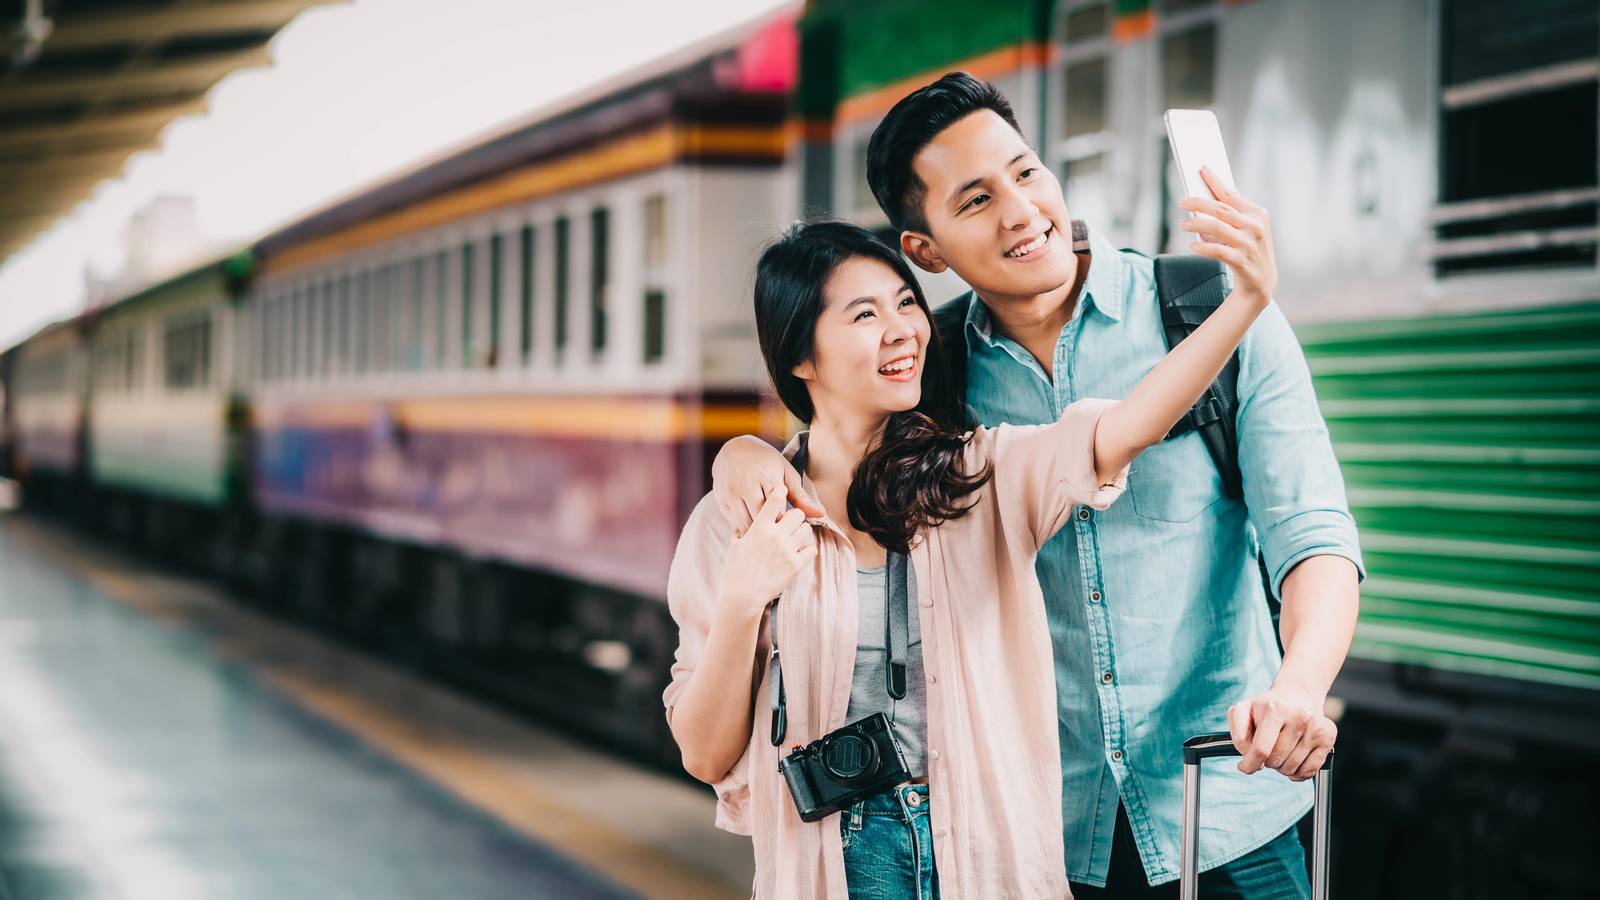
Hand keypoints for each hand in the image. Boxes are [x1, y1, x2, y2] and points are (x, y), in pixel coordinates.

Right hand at [712, 435, 823, 536]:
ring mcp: (732, 493)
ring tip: (769, 537)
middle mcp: (747, 484)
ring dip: (758, 534)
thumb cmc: (765, 462)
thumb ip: (800, 496)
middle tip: (781, 535)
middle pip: (763, 518)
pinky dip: (745, 531)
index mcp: (766, 476)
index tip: (791, 525)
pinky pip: (734, 524)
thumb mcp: (785, 473)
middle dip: (773, 529)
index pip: (780, 509)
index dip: (787, 521)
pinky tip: (754, 534)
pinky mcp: (722, 500)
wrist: (733, 450)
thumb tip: (821, 514)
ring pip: (747, 524)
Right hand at [717, 487, 816, 619]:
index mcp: (759, 528)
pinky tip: (799, 553)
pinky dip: (807, 550)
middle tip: (790, 525)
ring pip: (806, 529)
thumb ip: (742, 533)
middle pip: (797, 513)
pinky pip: (812, 549)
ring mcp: (787, 550)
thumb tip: (741, 526)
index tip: (782, 490)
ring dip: (802, 532)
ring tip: (794, 539)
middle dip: (794, 518)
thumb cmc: (734, 570)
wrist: (742, 595)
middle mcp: (775, 535)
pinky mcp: (795, 565)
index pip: (774, 500)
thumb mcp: (735, 546)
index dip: (780, 491)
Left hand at [1179, 167, 1276, 307]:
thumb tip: (1202, 199)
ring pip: (1216, 227)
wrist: (1261, 283)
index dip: (1214, 181)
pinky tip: (1191, 245)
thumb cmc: (1247, 250)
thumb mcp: (1245, 229)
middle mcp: (1255, 226)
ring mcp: (1249, 244)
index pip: (1231, 194)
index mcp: (1257, 213)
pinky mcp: (1242, 261)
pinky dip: (1201, 247)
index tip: (1202, 170)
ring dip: (1196, 223)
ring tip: (1182, 224)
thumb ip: (1229, 215)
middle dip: (1198, 202)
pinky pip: (1216, 250)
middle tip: (1182, 201)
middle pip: (1221, 209)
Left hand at [1226, 683, 1335, 781]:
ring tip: (1280, 752)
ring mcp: (1315, 727)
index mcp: (1274, 709)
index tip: (1245, 767)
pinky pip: (1310, 771)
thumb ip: (1238, 734)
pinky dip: (1298, 773)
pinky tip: (1293, 762)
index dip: (1250, 764)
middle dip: (1266, 762)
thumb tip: (1248, 756)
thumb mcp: (1244, 711)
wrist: (1297, 694)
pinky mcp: (1328, 736)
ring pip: (1291, 768)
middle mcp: (1298, 717)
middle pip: (1276, 760)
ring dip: (1281, 767)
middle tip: (1267, 750)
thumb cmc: (1267, 707)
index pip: (1261, 749)